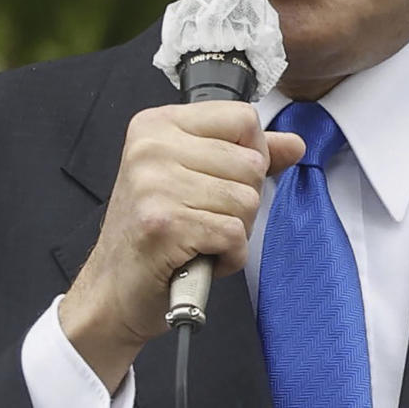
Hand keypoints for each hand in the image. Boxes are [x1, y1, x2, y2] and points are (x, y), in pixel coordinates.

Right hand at [58, 101, 304, 390]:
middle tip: (203, 217)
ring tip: (199, 237)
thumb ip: (244, 154)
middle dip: (242, 201)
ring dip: (235, 231)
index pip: (243, 117)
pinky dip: (229, 256)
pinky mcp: (163, 224)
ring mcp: (153, 185)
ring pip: (247, 201)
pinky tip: (200, 257)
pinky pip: (234, 235)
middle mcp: (151, 147)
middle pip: (251, 163)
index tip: (224, 179)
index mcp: (157, 125)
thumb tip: (295, 144)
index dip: (252, 154)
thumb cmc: (153, 233)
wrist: (113, 290)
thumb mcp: (194, 176)